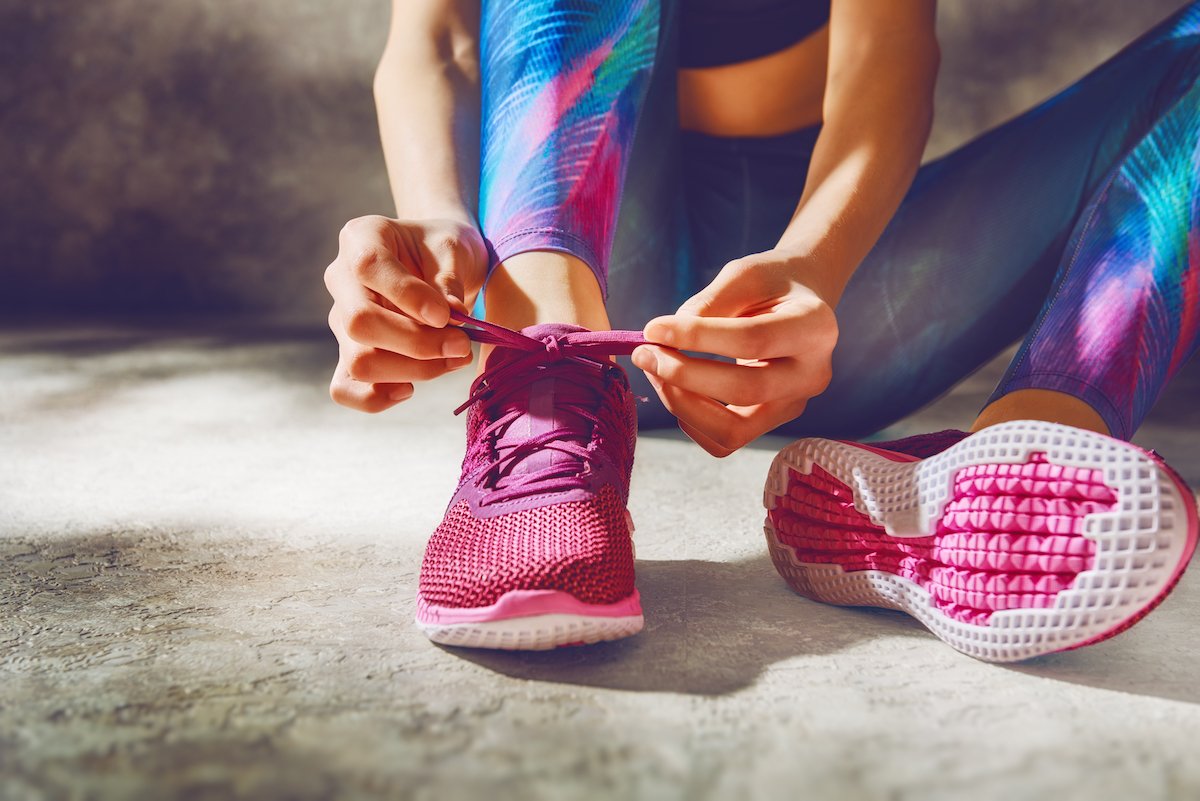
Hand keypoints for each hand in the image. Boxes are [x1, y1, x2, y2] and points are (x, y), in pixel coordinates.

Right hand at [324, 215, 487, 411]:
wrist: (441, 262)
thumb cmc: (445, 249)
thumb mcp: (455, 249)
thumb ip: (448, 281)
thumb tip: (448, 321)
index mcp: (361, 238)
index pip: (369, 267)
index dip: (407, 296)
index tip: (448, 315)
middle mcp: (341, 279)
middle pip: (359, 323)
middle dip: (417, 343)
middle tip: (461, 345)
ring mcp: (342, 319)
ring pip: (359, 360)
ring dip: (412, 370)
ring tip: (454, 359)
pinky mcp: (349, 352)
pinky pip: (344, 387)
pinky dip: (376, 397)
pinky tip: (410, 388)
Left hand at [632, 250, 838, 455]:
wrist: (799, 302)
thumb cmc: (770, 283)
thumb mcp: (744, 274)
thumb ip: (709, 303)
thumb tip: (666, 339)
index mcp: (814, 327)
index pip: (752, 340)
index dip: (697, 337)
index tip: (653, 328)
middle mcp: (813, 374)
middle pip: (745, 391)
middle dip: (684, 375)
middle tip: (645, 354)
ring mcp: (795, 405)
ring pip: (734, 430)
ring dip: (682, 404)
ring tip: (655, 371)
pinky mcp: (773, 422)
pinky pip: (726, 441)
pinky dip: (692, 421)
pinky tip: (676, 388)